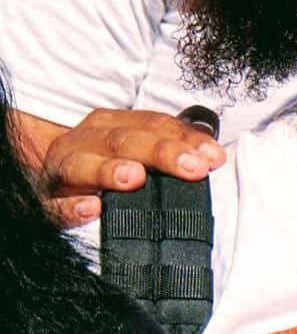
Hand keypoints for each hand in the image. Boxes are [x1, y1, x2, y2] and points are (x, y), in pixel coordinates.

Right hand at [40, 107, 225, 225]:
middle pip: (124, 141)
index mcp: (112, 125)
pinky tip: (91, 208)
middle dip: (161, 153)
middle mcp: (86, 141)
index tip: (215, 158)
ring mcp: (62, 171)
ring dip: (109, 171)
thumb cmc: (103, 166)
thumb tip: (213, 156)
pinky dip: (72, 207)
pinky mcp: (46, 202)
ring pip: (83, 165)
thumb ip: (173, 150)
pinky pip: (54, 205)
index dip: (186, 138)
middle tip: (193, 168)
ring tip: (134, 178)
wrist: (48, 183)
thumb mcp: (136, 151)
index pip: (154, 125)